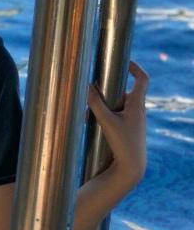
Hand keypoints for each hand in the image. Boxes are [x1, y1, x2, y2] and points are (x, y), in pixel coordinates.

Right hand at [87, 60, 148, 186]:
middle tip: (97, 84)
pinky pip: (117, 114)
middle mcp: (138, 110)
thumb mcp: (106, 121)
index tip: (124, 61)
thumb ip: (95, 103)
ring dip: (105, 102)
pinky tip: (91, 122)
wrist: (132, 168)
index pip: (142, 79)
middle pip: (126, 90)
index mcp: (137, 104)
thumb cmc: (122, 144)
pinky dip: (105, 113)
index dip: (135, 67)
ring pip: (119, 103)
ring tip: (89, 110)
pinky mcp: (129, 128)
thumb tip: (87, 86)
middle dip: (110, 87)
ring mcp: (135, 120)